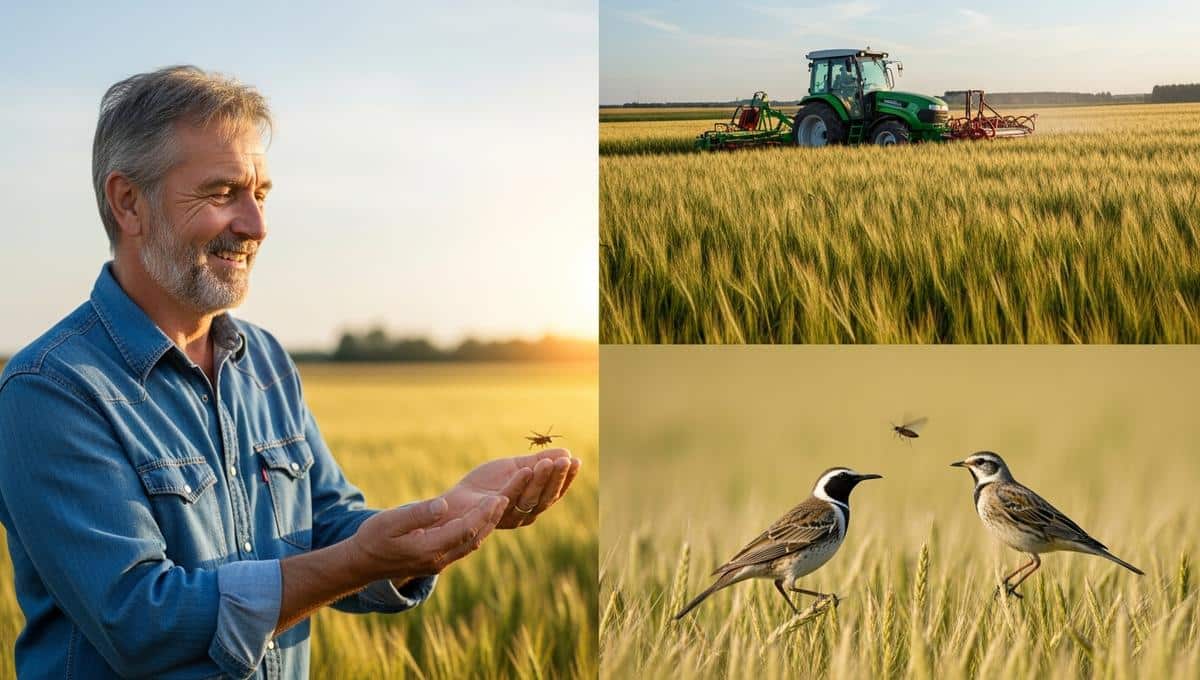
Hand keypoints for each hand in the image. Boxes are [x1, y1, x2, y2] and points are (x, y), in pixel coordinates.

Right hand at [350, 495, 507, 580]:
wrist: (363, 563)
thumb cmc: (373, 538)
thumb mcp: (389, 522)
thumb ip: (417, 513)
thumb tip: (443, 505)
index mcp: (428, 549)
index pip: (464, 531)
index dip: (483, 514)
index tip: (498, 498)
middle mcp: (438, 559)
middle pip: (473, 538)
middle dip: (491, 518)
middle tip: (509, 497)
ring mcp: (439, 562)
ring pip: (471, 543)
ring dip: (487, 524)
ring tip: (501, 504)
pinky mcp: (437, 559)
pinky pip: (463, 545)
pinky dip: (477, 530)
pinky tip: (484, 516)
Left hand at [444, 448, 580, 528]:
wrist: (457, 499)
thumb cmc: (488, 485)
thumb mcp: (517, 468)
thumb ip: (540, 462)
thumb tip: (567, 453)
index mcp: (533, 504)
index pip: (555, 492)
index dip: (566, 478)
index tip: (576, 461)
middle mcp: (525, 514)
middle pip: (546, 497)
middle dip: (557, 478)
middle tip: (566, 461)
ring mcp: (508, 515)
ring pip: (530, 498)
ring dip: (541, 480)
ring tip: (549, 462)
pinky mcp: (492, 510)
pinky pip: (507, 496)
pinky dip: (518, 484)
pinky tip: (525, 469)